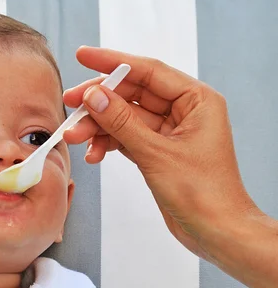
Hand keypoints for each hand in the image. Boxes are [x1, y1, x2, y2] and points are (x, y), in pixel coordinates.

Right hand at [62, 46, 258, 259]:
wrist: (215, 232)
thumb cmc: (203, 193)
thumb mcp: (156, 153)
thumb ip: (122, 122)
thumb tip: (94, 96)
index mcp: (196, 100)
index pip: (148, 71)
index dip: (113, 63)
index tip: (83, 56)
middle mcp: (183, 111)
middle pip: (132, 94)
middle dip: (99, 101)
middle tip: (70, 104)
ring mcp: (169, 132)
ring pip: (124, 118)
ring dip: (98, 126)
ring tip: (74, 137)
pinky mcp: (157, 151)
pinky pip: (126, 137)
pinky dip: (108, 143)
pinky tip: (93, 154)